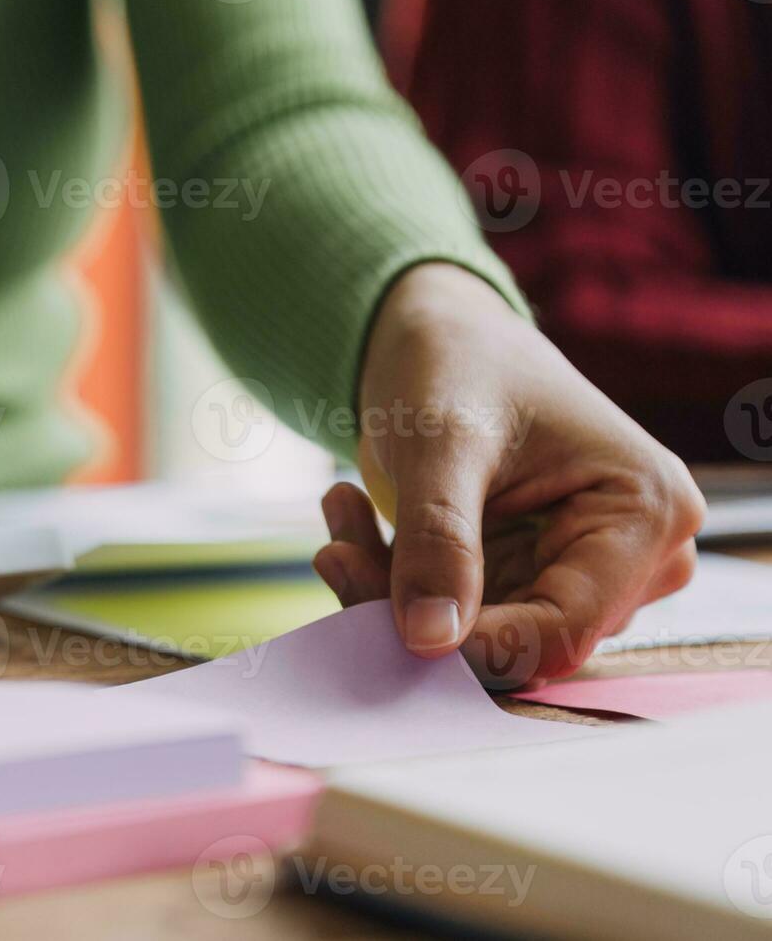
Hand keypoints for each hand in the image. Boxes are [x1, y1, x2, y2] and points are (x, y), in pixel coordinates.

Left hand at [311, 264, 704, 686]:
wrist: (436, 333)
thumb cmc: (456, 362)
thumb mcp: (441, 440)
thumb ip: (438, 537)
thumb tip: (431, 640)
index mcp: (645, 511)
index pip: (565, 628)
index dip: (475, 646)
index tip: (384, 625)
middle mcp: (632, 555)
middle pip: (520, 640)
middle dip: (416, 610)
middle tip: (335, 552)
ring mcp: (578, 570)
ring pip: (477, 634)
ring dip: (390, 590)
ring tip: (338, 510)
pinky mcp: (524, 576)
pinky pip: (453, 615)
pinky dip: (388, 579)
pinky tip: (348, 513)